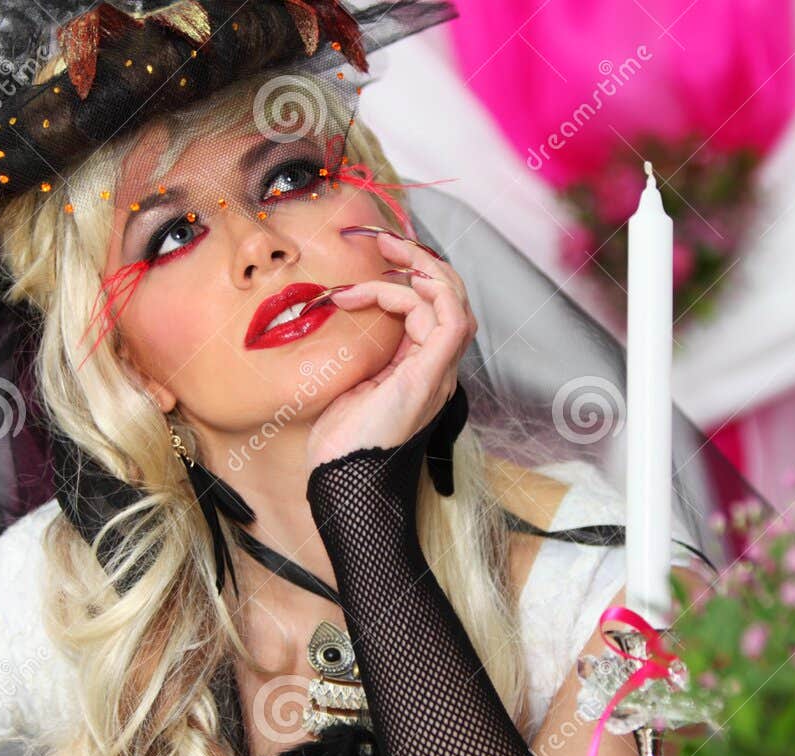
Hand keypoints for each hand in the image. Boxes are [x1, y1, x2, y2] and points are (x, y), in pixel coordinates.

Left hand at [305, 229, 477, 469]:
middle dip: (422, 260)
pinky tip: (390, 286)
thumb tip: (343, 314)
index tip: (364, 267)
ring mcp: (439, 372)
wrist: (344, 478)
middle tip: (384, 239)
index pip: (431, 310)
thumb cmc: (340, 443)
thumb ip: (363, 350)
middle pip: (452, 298)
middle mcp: (438, 368)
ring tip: (384, 250)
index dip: (405, 279)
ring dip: (420, 267)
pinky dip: (424, 294)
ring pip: (453, 301)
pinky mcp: (431, 376)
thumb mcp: (349, 381)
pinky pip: (450, 321)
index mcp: (422, 370)